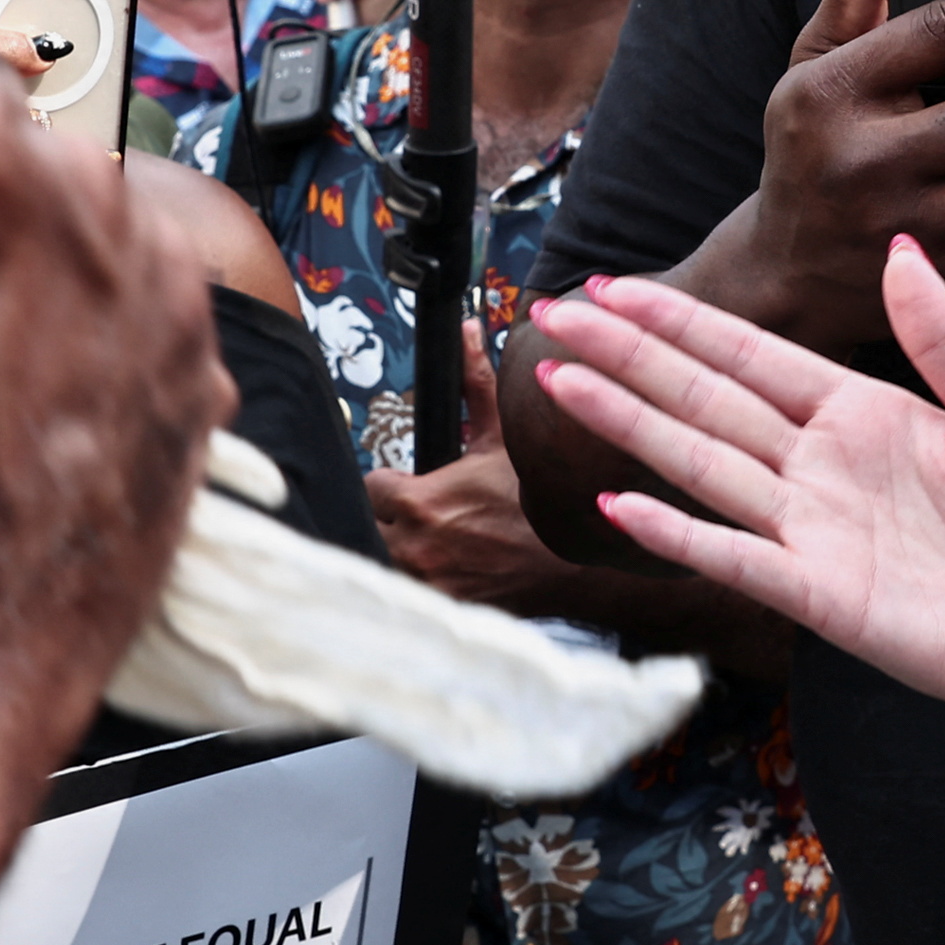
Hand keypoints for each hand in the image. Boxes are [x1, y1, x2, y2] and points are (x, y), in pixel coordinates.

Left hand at [368, 329, 579, 610]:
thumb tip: (466, 332)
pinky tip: (440, 571)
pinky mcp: (435, 612)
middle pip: (366, 527)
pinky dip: (413, 584)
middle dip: (386, 518)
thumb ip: (475, 384)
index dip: (392, 485)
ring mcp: (422, 586)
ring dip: (393, 550)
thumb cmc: (542, 504)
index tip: (412, 487)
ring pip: (379, 560)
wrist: (578, 569)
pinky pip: (401, 596)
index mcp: (422, 503)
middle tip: (420, 515)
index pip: (371, 488)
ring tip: (427, 542)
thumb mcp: (506, 438)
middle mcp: (414, 548)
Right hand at [525, 245, 944, 749]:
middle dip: (627, 356)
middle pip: (704, 398)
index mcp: (859, 411)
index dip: (680, 321)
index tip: (615, 287)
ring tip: (561, 383)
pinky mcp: (816, 594)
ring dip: (628, 424)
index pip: (749, 354)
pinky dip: (676, 533)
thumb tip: (901, 250)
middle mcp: (818, 465)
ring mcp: (809, 529)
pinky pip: (734, 556)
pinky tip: (619, 505)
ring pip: (700, 463)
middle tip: (554, 316)